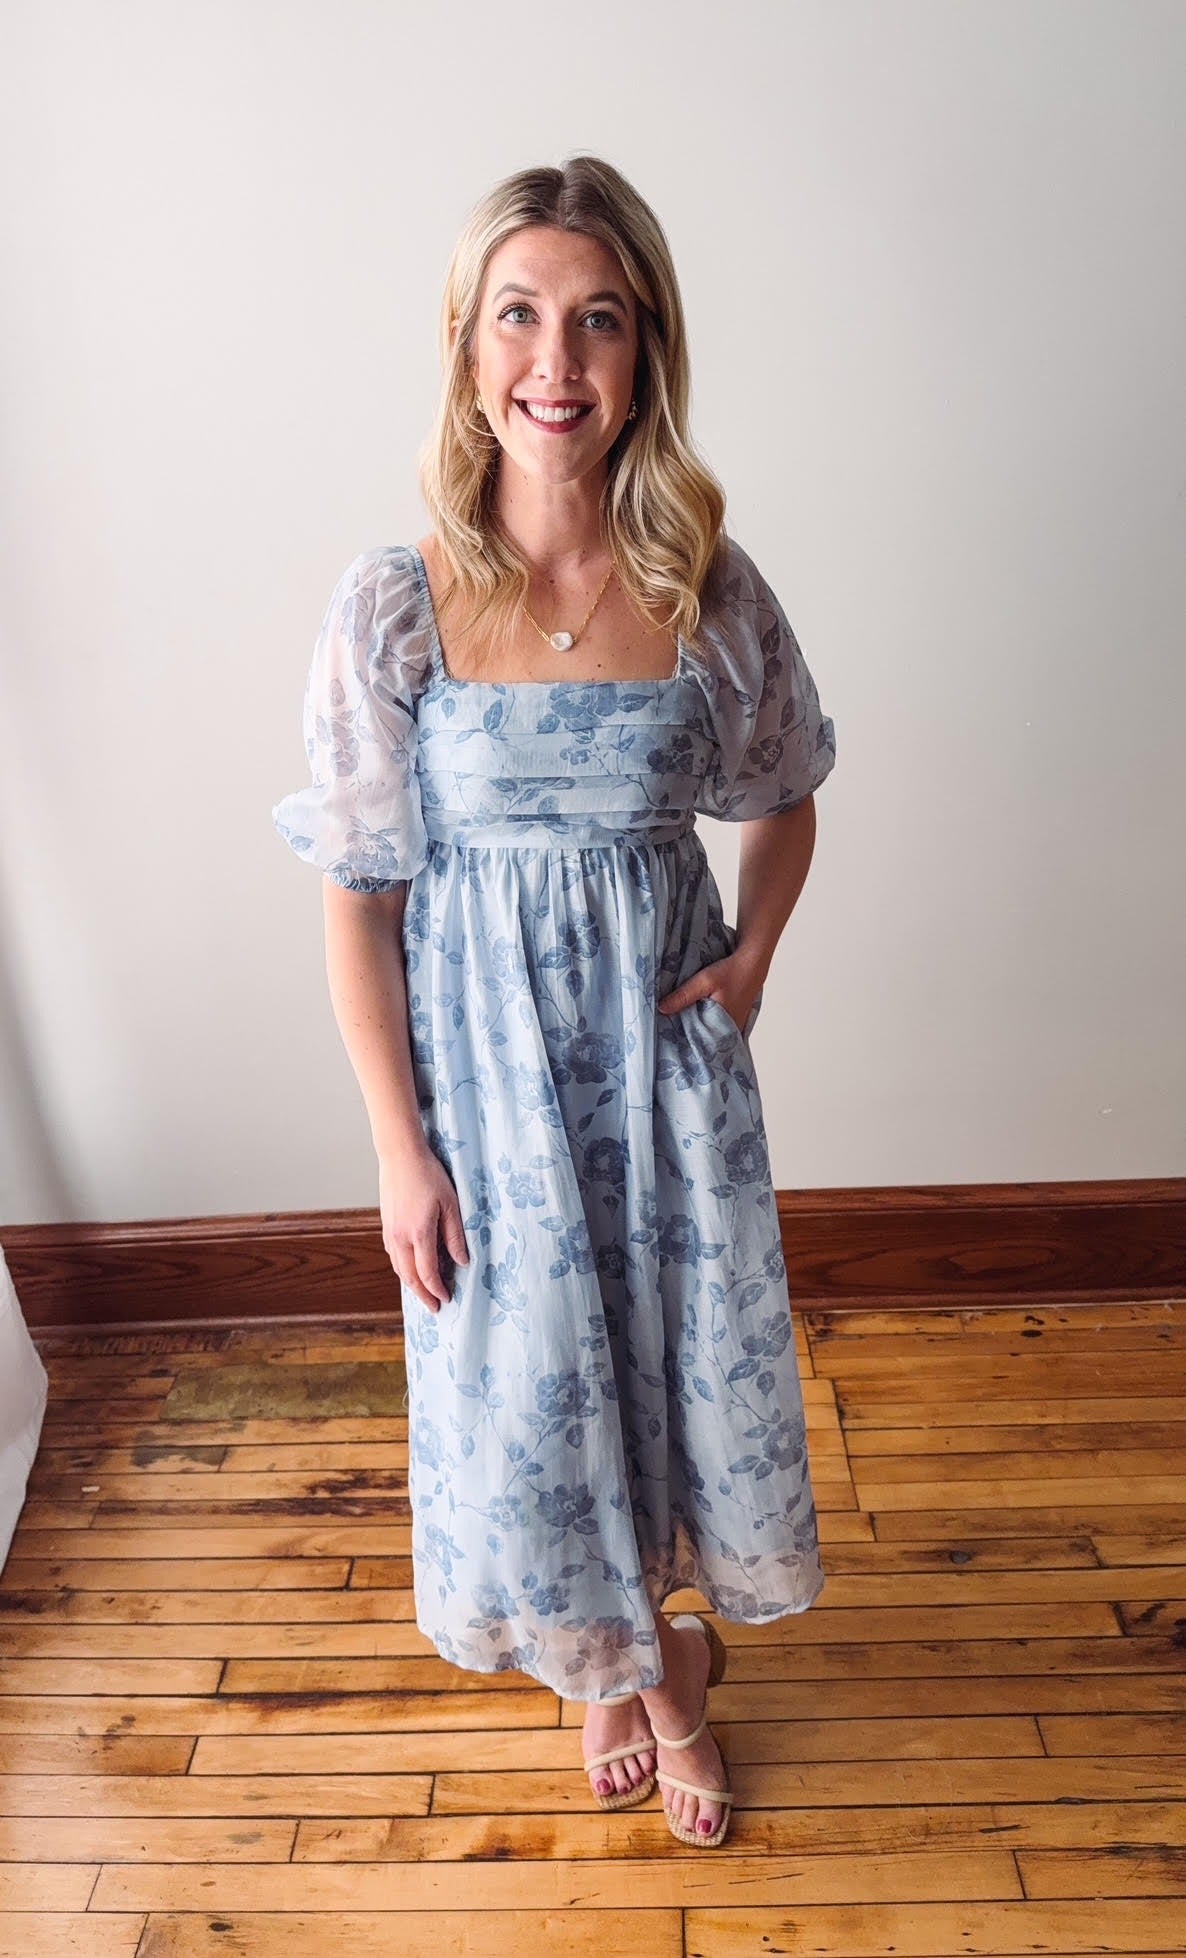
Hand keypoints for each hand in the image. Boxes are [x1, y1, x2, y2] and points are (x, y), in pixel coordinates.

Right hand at [378, 1147, 469, 1314]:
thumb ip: (455, 1235)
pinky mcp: (386, 1225)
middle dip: (423, 1295)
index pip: (427, 1273)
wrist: (400, 1155)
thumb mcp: (451, 1204)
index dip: (437, 1289)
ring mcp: (390, 1232)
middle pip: (409, 1277)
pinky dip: (402, 1269)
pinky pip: (394, 1256)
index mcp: (418, 1234)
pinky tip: (411, 1270)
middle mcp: (400, 1237)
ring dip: (411, 1285)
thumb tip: (462, 1261)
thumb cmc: (428, 1175)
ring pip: (399, 1268)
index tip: (447, 1299)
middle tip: (435, 1308)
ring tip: (424, 1293)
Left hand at [657, 951, 762, 1036]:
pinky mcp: (736, 1017)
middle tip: (672, 1037)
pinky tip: (697, 1017)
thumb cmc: (731, 972)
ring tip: (680, 1029)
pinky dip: (708, 1023)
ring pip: (712, 1032)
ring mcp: (735, 1024)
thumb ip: (682, 996)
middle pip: (706, 1039)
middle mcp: (732, 1029)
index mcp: (724, 1027)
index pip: (701, 1043)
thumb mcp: (703, 982)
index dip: (686, 1043)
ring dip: (699, 1029)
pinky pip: (718, 1025)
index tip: (671, 1042)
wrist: (752, 962)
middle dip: (690, 1037)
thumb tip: (661, 1009)